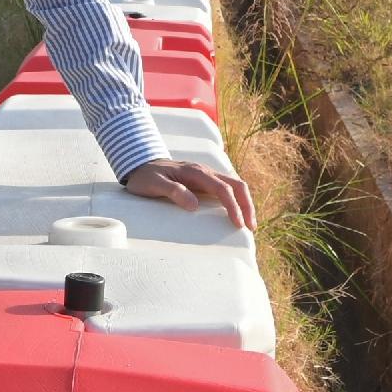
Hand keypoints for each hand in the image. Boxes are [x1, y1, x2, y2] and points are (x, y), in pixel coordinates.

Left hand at [122, 157, 254, 230]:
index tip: (238, 224)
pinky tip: (237, 213)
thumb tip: (194, 205)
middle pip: (237, 185)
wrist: (140, 164)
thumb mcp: (154, 185)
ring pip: (235, 185)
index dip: (233, 207)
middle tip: (250, 227)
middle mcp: (206, 172)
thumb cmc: (146, 177)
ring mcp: (207, 176)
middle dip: (247, 205)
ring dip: (245, 203)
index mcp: (196, 172)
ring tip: (247, 223)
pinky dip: (237, 200)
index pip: (223, 189)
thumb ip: (173, 191)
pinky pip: (227, 188)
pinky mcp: (205, 181)